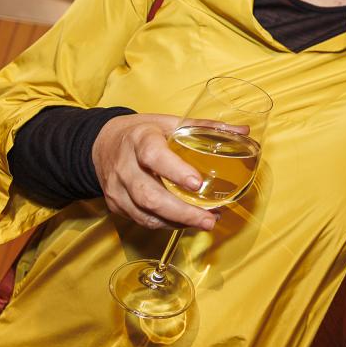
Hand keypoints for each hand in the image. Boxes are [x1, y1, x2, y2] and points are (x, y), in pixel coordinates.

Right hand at [91, 114, 217, 230]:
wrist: (102, 144)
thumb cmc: (142, 132)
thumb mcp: (170, 122)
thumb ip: (205, 127)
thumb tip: (243, 132)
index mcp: (139, 139)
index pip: (153, 156)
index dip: (174, 171)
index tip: (197, 183)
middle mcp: (125, 166)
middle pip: (149, 194)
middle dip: (181, 211)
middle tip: (210, 218)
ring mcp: (117, 188)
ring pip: (145, 213)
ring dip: (177, 222)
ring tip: (205, 222)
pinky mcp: (116, 205)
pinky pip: (142, 220)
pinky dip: (167, 224)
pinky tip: (187, 222)